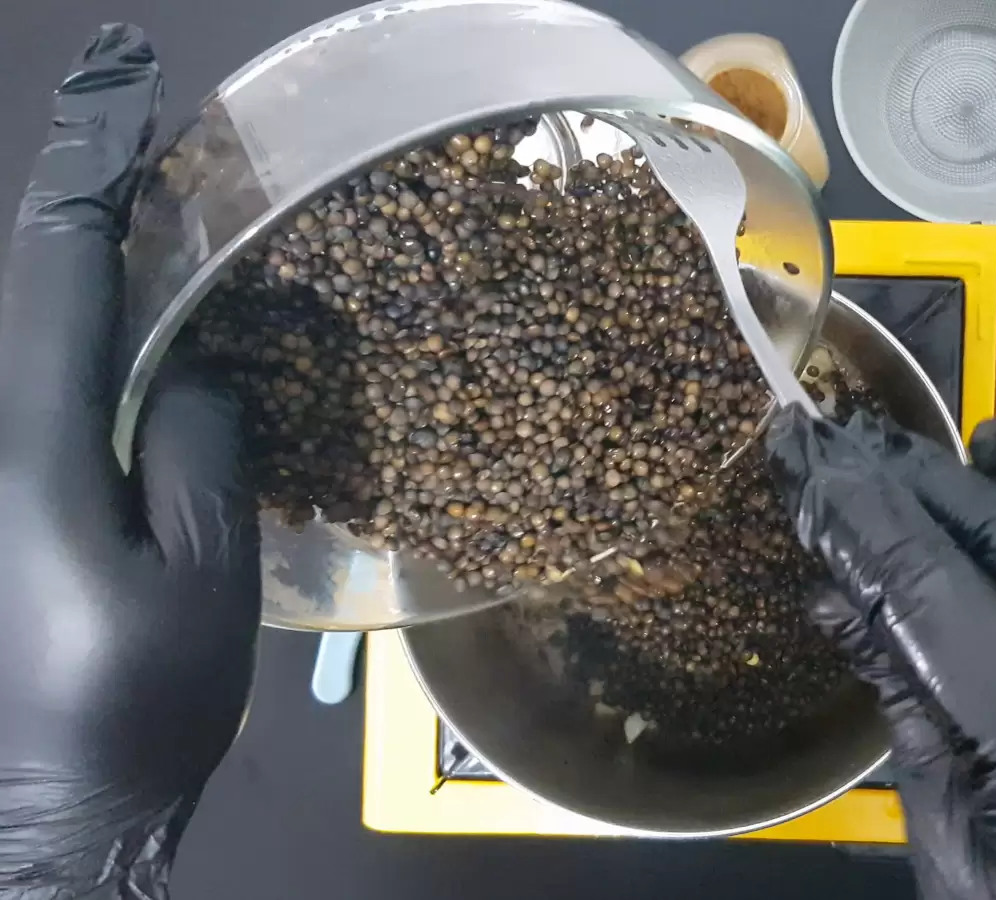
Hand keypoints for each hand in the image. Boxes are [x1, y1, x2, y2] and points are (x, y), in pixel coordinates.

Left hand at [0, 26, 258, 897]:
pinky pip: (32, 389)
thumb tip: (193, 363)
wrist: (42, 815)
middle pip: (25, 282)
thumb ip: (197, 454)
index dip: (96, 169)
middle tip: (146, 129)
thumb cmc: (127, 708)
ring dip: (80, 260)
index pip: (57, 269)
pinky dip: (75, 332)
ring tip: (145, 208)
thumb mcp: (199, 586)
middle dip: (82, 193)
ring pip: (23, 334)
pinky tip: (126, 328)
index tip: (135, 90)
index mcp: (28, 445)